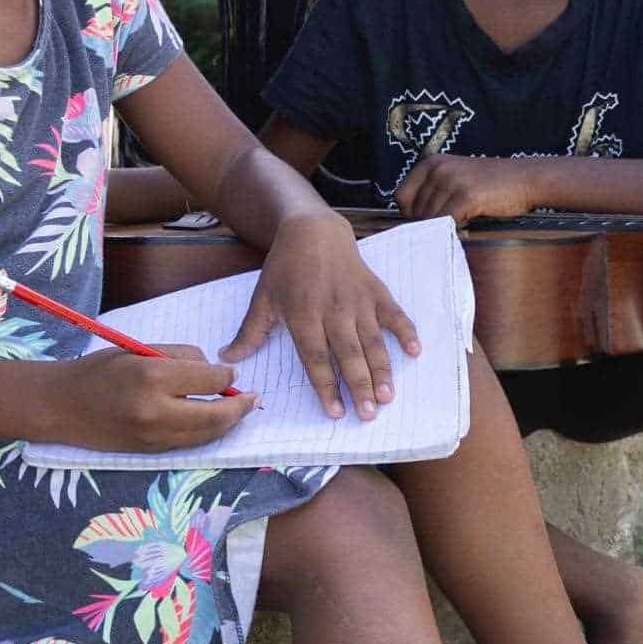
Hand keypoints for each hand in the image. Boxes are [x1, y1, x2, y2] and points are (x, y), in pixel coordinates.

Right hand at [42, 348, 256, 452]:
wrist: (61, 406)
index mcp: (151, 377)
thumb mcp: (139, 351)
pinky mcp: (151, 452)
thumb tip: (216, 371)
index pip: (208, 378)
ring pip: (207, 434)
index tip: (231, 372)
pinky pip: (190, 443)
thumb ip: (180, 357)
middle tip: (253, 399)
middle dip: (240, 407)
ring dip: (228, 423)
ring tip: (239, 411)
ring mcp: (154, 437)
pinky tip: (213, 422)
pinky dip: (206, 433)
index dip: (226, 376)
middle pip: (216, 415)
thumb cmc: (99, 371)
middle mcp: (155, 411)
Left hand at [223, 213, 420, 420]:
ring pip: (372, 340)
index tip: (335, 413)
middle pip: (348, 354)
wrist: (313, 229)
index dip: (326, 386)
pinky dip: (406, 331)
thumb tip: (227, 358)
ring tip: (388, 396)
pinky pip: (394, 314)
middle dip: (359, 386)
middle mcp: (332, 310)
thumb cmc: (286, 267)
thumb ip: (250, 332)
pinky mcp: (375, 290)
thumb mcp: (263, 297)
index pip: (315, 357)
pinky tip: (415, 352)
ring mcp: (357, 300)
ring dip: (382, 369)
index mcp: (303, 314)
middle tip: (368, 414)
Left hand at [395, 153, 543, 225]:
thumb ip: (433, 193)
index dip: (411, 215)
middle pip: (414, 211)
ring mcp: (451, 180)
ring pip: (429, 219)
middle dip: (428, 225)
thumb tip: (411, 224)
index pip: (400, 197)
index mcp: (431, 162)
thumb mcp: (456, 178)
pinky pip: (447, 222)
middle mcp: (437, 168)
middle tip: (450, 229)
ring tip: (461, 228)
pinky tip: (467, 231)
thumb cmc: (491, 185)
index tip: (428, 223)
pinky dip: (454, 232)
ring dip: (442, 230)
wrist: (526, 179)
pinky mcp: (466, 195)